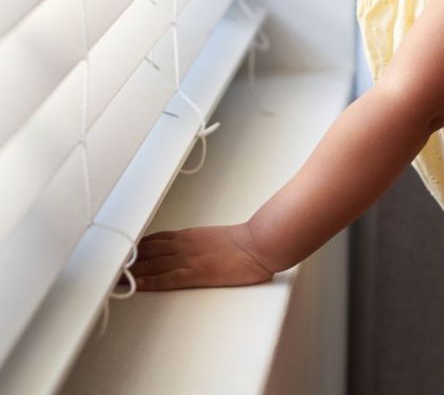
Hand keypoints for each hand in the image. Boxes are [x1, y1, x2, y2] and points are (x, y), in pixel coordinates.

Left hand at [127, 223, 274, 291]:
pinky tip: (136, 285)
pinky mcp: (194, 274)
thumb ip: (198, 242)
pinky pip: (165, 278)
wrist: (257, 245)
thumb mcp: (216, 237)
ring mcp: (188, 259)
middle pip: (148, 251)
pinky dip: (148, 281)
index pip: (156, 239)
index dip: (137, 247)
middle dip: (129, 259)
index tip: (123, 252)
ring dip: (132, 271)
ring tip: (114, 276)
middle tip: (110, 265)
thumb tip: (188, 249)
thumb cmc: (243, 243)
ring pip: (152, 264)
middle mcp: (184, 245)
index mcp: (190, 235)